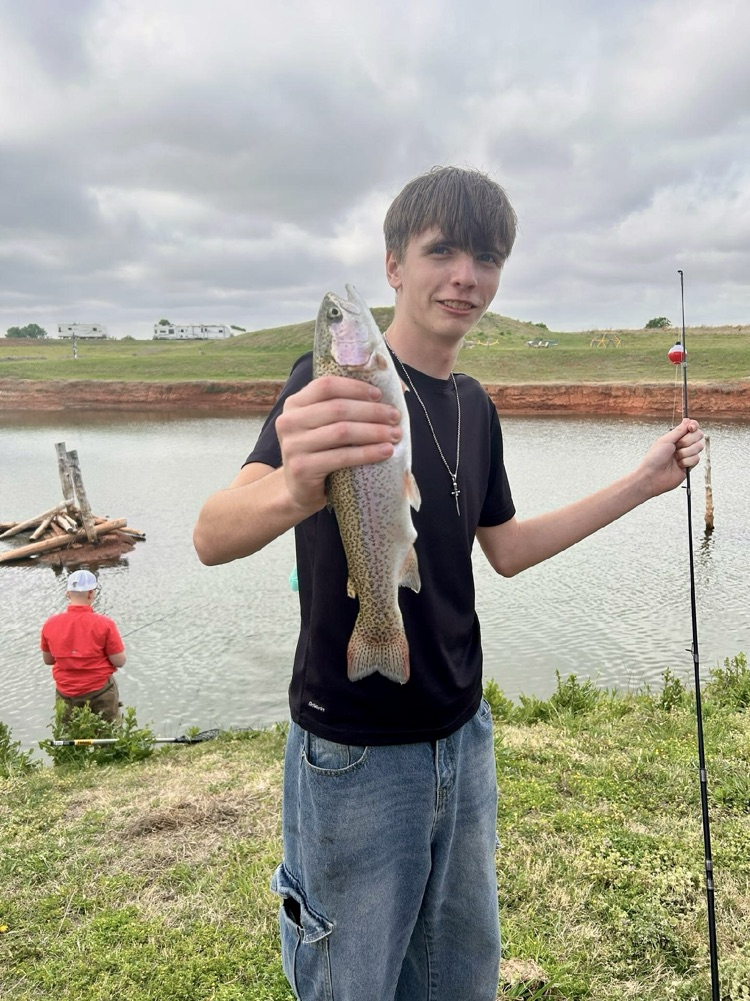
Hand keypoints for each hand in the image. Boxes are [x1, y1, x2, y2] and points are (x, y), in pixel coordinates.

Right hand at [275, 375, 402, 511]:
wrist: (299, 489)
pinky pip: (341, 457)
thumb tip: (396, 388)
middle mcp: (289, 421)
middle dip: (371, 411)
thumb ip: (345, 405)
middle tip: (395, 417)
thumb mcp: (324, 425)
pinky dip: (367, 453)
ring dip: (374, 432)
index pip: (326, 385)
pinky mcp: (302, 468)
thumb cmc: (321, 452)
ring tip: (395, 435)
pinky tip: (385, 452)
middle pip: (337, 408)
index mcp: (295, 403)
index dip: (355, 388)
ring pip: (342, 431)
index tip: (380, 395)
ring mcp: (293, 445)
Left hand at [638, 418, 703, 497]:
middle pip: (698, 435)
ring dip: (686, 452)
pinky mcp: (690, 466)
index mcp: (675, 437)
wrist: (652, 476)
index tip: (691, 428)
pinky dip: (687, 461)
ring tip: (675, 458)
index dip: (694, 426)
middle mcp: (683, 445)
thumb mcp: (665, 440)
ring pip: (699, 447)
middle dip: (688, 440)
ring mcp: (687, 455)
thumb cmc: (654, 458)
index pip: (691, 427)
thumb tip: (687, 420)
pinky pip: (697, 459)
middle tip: (677, 446)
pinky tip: (679, 465)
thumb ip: (678, 431)